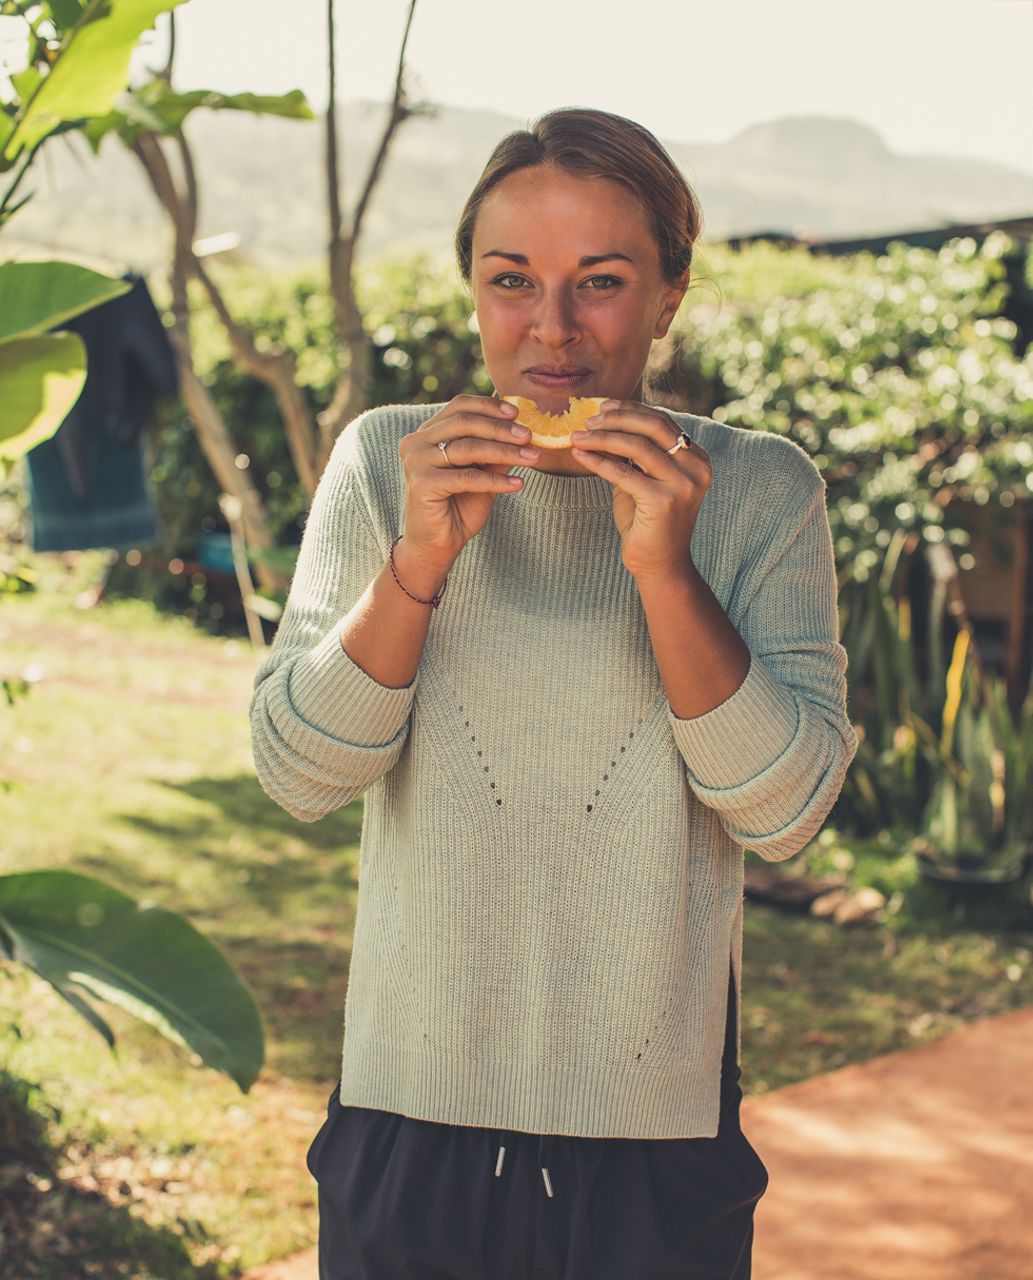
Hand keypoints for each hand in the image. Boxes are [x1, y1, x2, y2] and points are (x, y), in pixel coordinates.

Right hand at [396, 395, 538, 570]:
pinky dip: (495, 480)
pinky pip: (467, 477)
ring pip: (468, 448)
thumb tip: (524, 429)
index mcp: (428, 433)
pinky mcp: (421, 483)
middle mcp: (416, 442)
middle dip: (501, 429)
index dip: (489, 406)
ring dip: (505, 452)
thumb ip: (497, 451)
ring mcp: (416, 461)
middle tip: (530, 436)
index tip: (518, 413)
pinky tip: (518, 484)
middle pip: (465, 423)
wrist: (438, 545)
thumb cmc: (460, 508)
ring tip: (532, 459)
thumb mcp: (484, 473)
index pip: (460, 406)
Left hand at [570, 399, 711, 581]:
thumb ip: (631, 454)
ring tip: (577, 437)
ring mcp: (683, 484)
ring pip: (637, 446)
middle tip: (587, 420)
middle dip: (616, 419)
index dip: (629, 410)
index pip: (661, 421)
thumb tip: (601, 422)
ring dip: (602, 438)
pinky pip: (624, 473)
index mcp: (696, 457)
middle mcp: (696, 467)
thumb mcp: (642, 480)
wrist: (660, 565)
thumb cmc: (648, 523)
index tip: (601, 407)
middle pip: (652, 427)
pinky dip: (598, 462)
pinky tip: (579, 456)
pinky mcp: (664, 501)